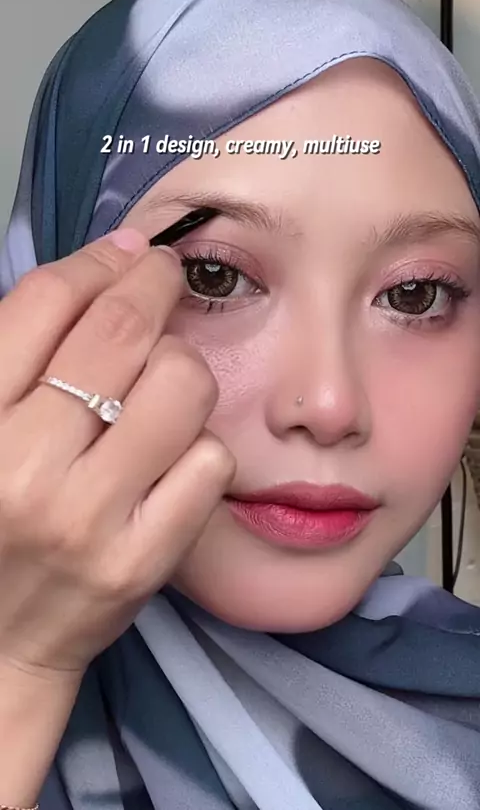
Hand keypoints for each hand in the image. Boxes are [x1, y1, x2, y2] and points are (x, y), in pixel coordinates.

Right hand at [0, 228, 234, 679]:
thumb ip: (22, 352)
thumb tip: (110, 263)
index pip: (45, 303)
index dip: (96, 264)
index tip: (123, 257)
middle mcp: (26, 466)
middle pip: (121, 332)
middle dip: (155, 285)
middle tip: (163, 279)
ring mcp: (91, 517)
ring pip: (181, 386)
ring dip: (181, 367)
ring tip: (162, 384)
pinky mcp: (145, 560)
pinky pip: (210, 459)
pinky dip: (200, 444)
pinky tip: (173, 456)